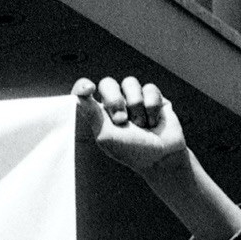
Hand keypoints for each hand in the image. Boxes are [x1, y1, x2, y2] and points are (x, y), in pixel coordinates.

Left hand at [73, 76, 188, 175]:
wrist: (163, 157)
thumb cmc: (133, 151)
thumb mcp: (107, 136)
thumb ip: (93, 115)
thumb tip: (77, 98)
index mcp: (101, 114)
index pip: (85, 93)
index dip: (83, 86)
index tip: (89, 89)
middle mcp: (116, 104)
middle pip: (107, 83)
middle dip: (115, 100)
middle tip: (122, 120)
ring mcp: (135, 99)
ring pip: (130, 82)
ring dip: (136, 105)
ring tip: (141, 124)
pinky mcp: (154, 97)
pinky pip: (149, 88)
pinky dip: (151, 106)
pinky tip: (154, 121)